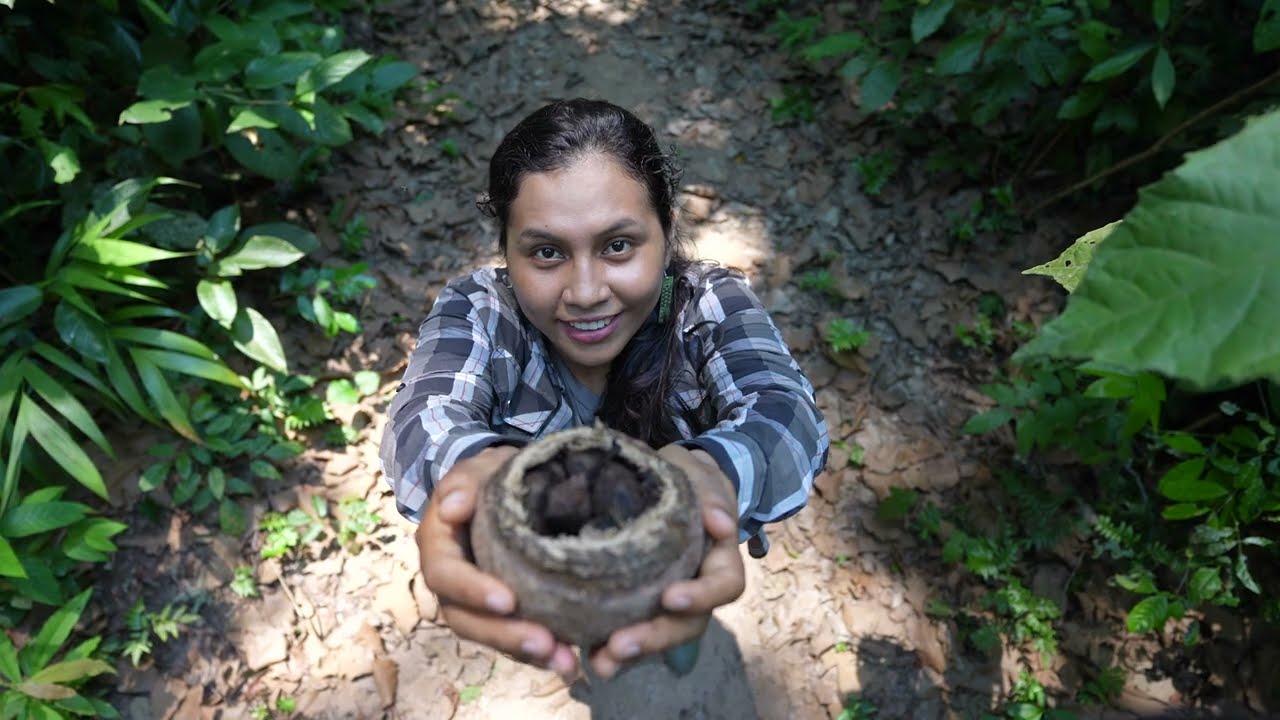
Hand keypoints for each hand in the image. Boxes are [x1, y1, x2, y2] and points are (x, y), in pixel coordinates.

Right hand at [416, 445, 578, 678]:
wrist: (510, 489)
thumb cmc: (491, 476)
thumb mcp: (479, 467)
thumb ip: (464, 480)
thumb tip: (452, 508)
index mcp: (438, 546)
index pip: (446, 574)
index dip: (472, 590)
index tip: (508, 601)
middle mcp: (451, 582)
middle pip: (466, 619)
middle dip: (504, 635)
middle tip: (544, 644)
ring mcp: (475, 602)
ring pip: (491, 636)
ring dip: (526, 652)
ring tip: (565, 662)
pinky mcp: (503, 613)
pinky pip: (515, 638)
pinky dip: (540, 652)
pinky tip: (570, 659)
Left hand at [588, 444, 745, 678]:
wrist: (669, 482)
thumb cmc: (690, 477)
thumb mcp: (701, 475)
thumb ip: (711, 493)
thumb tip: (720, 522)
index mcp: (719, 559)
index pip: (724, 586)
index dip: (701, 597)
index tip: (670, 598)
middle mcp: (697, 587)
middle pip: (687, 623)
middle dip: (655, 637)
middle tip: (620, 645)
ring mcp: (667, 600)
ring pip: (658, 635)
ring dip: (630, 652)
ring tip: (599, 662)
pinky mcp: (638, 601)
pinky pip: (629, 627)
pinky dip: (608, 644)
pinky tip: (583, 653)